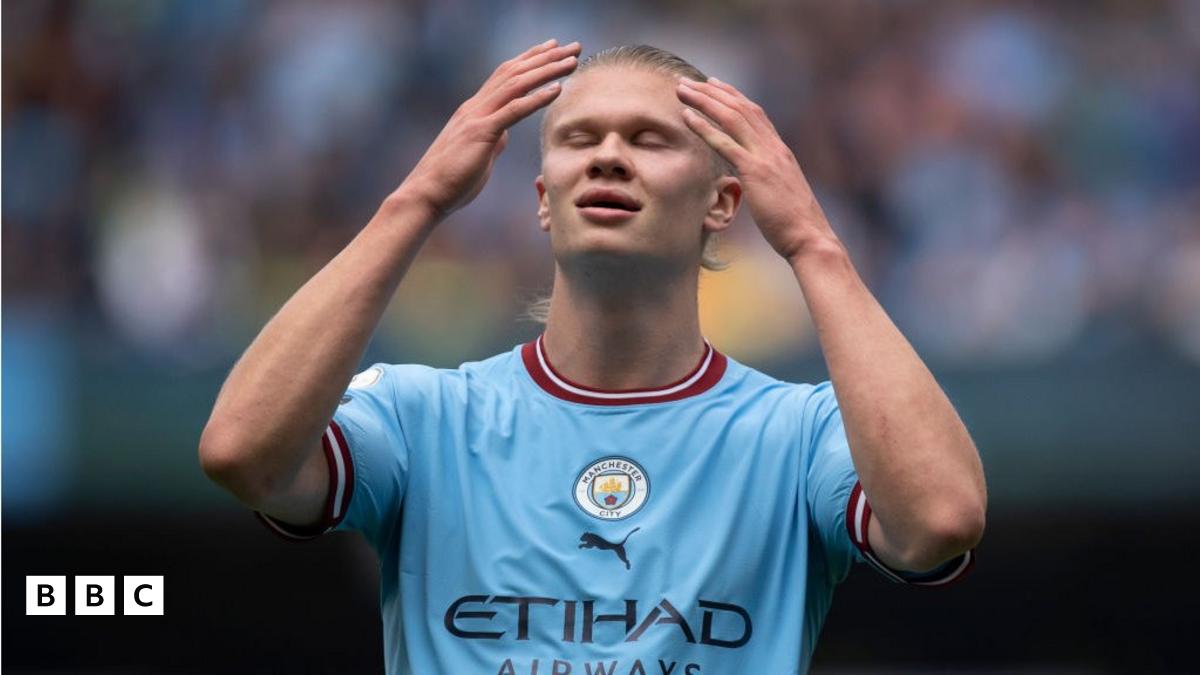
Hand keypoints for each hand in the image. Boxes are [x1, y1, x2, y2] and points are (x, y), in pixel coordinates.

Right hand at [396, 39, 580, 219]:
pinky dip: (536, 97)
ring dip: (547, 70)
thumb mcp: (479, 154)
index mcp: (475, 109)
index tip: (553, 48)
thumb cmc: (452, 179)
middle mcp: (476, 106)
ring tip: (572, 61)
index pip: (506, 75)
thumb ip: (492, 139)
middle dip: (546, 57)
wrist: (427, 192)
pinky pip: (513, 110)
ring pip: (516, 84)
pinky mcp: (481, 133)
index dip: (530, 59)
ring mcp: (477, 117)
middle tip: (573, 47)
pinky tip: (557, 88)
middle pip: (515, 72)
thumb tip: (504, 135)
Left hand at [677, 77, 837, 262]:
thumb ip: (769, 178)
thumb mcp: (782, 192)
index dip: (732, 96)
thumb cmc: (795, 223)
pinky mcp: (756, 172)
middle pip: (740, 108)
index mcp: (780, 150)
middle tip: (687, 81)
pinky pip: (726, 143)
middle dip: (711, 91)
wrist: (810, 237)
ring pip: (731, 117)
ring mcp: (766, 157)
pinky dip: (704, 127)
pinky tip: (686, 117)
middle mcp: (774, 147)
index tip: (712, 84)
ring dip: (704, 100)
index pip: (754, 113)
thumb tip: (757, 179)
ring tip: (681, 90)